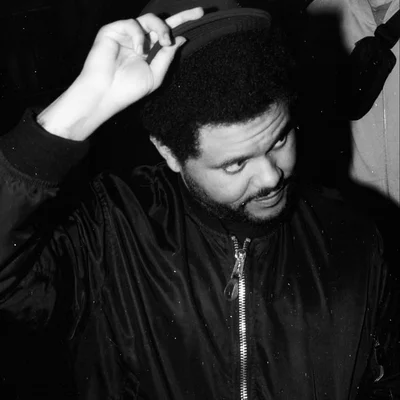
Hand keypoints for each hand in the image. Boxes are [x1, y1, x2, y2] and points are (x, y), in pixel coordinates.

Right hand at [38, 8, 203, 139]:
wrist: (106, 94)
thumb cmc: (129, 89)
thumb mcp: (156, 74)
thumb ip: (168, 56)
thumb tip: (181, 38)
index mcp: (149, 51)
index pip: (167, 33)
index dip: (183, 22)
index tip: (201, 13)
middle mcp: (139, 40)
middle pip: (160, 21)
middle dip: (174, 22)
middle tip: (172, 38)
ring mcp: (125, 34)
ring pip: (148, 19)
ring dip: (160, 28)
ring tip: (162, 43)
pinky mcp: (112, 30)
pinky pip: (132, 24)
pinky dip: (139, 36)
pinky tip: (139, 52)